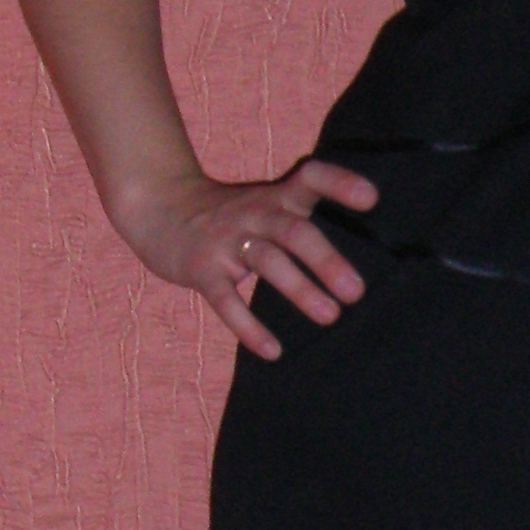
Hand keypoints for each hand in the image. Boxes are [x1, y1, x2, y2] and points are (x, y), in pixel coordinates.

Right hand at [112, 155, 379, 358]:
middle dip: (326, 260)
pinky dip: (249, 327)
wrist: (159, 208)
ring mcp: (226, 241)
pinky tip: (273, 351)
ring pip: (266, 262)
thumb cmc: (231, 216)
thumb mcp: (267, 203)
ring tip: (330, 316)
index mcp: (275, 197)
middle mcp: (254, 214)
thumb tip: (355, 260)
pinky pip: (226, 300)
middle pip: (293, 231)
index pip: (310, 178)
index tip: (370, 198)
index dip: (339, 184)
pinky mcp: (201, 269)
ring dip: (299, 289)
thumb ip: (305, 218)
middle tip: (356, 291)